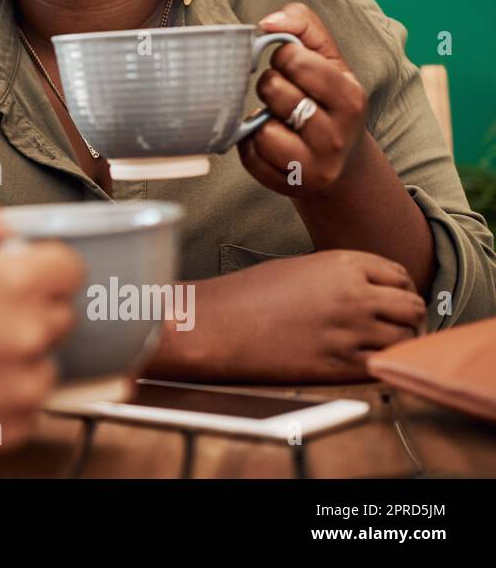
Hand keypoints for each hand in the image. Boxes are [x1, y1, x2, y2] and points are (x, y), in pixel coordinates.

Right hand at [0, 179, 84, 453]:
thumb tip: (2, 224)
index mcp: (13, 283)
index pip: (68, 266)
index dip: (40, 264)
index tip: (16, 271)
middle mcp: (28, 336)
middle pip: (58, 312)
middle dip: (27, 306)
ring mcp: (21, 387)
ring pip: (44, 360)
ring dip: (17, 353)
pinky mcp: (9, 428)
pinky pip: (27, 404)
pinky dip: (3, 394)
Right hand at [150, 250, 425, 382]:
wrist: (220, 325)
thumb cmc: (251, 294)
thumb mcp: (301, 268)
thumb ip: (341, 275)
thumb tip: (370, 291)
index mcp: (344, 264)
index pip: (399, 275)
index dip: (399, 288)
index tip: (391, 300)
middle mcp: (355, 296)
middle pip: (412, 307)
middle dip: (407, 316)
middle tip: (393, 325)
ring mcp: (350, 332)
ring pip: (405, 339)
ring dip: (399, 342)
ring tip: (382, 345)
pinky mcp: (340, 365)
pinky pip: (384, 366)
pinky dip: (382, 364)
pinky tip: (366, 362)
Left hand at [239, 2, 368, 195]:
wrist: (342, 162)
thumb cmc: (329, 100)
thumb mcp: (330, 59)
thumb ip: (304, 25)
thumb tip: (268, 22)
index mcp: (350, 97)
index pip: (295, 60)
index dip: (283, 57)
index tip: (292, 66)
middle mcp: (336, 135)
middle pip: (274, 91)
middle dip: (270, 85)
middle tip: (282, 93)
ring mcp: (314, 166)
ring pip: (262, 129)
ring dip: (261, 119)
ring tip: (278, 119)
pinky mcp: (289, 185)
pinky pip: (249, 156)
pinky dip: (251, 144)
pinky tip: (271, 141)